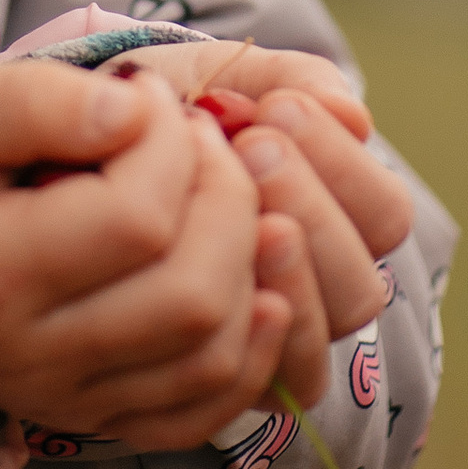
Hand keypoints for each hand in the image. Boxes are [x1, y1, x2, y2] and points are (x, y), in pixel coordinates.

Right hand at [0, 59, 292, 446]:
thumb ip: (30, 99)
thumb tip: (132, 113)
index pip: (136, 220)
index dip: (169, 145)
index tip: (145, 97)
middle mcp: (31, 360)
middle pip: (191, 296)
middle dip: (226, 198)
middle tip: (200, 140)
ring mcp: (70, 402)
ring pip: (212, 354)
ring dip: (246, 263)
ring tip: (218, 194)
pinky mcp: (100, 420)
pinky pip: (207, 409)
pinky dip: (249, 348)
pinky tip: (250, 282)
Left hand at [112, 40, 415, 407]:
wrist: (84, 161)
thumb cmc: (165, 118)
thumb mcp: (218, 80)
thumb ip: (287, 82)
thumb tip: (352, 115)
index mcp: (338, 213)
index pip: (384, 213)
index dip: (342, 165)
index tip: (278, 110)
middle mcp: (319, 287)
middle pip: (361, 284)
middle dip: (313, 211)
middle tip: (254, 150)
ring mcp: (278, 340)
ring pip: (324, 337)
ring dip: (288, 271)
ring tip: (237, 207)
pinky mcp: (229, 380)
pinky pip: (272, 387)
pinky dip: (254, 342)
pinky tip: (217, 280)